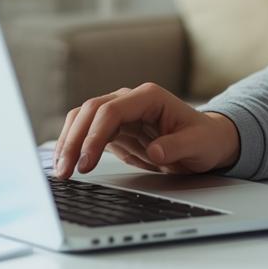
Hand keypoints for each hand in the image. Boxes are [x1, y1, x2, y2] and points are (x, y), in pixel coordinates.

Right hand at [52, 82, 239, 178]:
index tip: (86, 163)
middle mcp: (130, 99)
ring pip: (82, 119)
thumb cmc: (205, 139)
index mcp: (150, 97)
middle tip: (65, 171)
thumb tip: (155, 151)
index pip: (111, 110)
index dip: (95, 136)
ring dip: (68, 143)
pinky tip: (66, 163)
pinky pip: (86, 132)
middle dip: (74, 141)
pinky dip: (74, 146)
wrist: (206, 142)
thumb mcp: (200, 145)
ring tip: (61, 171)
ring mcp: (120, 112)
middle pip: (90, 112)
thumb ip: (178, 146)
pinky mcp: (114, 128)